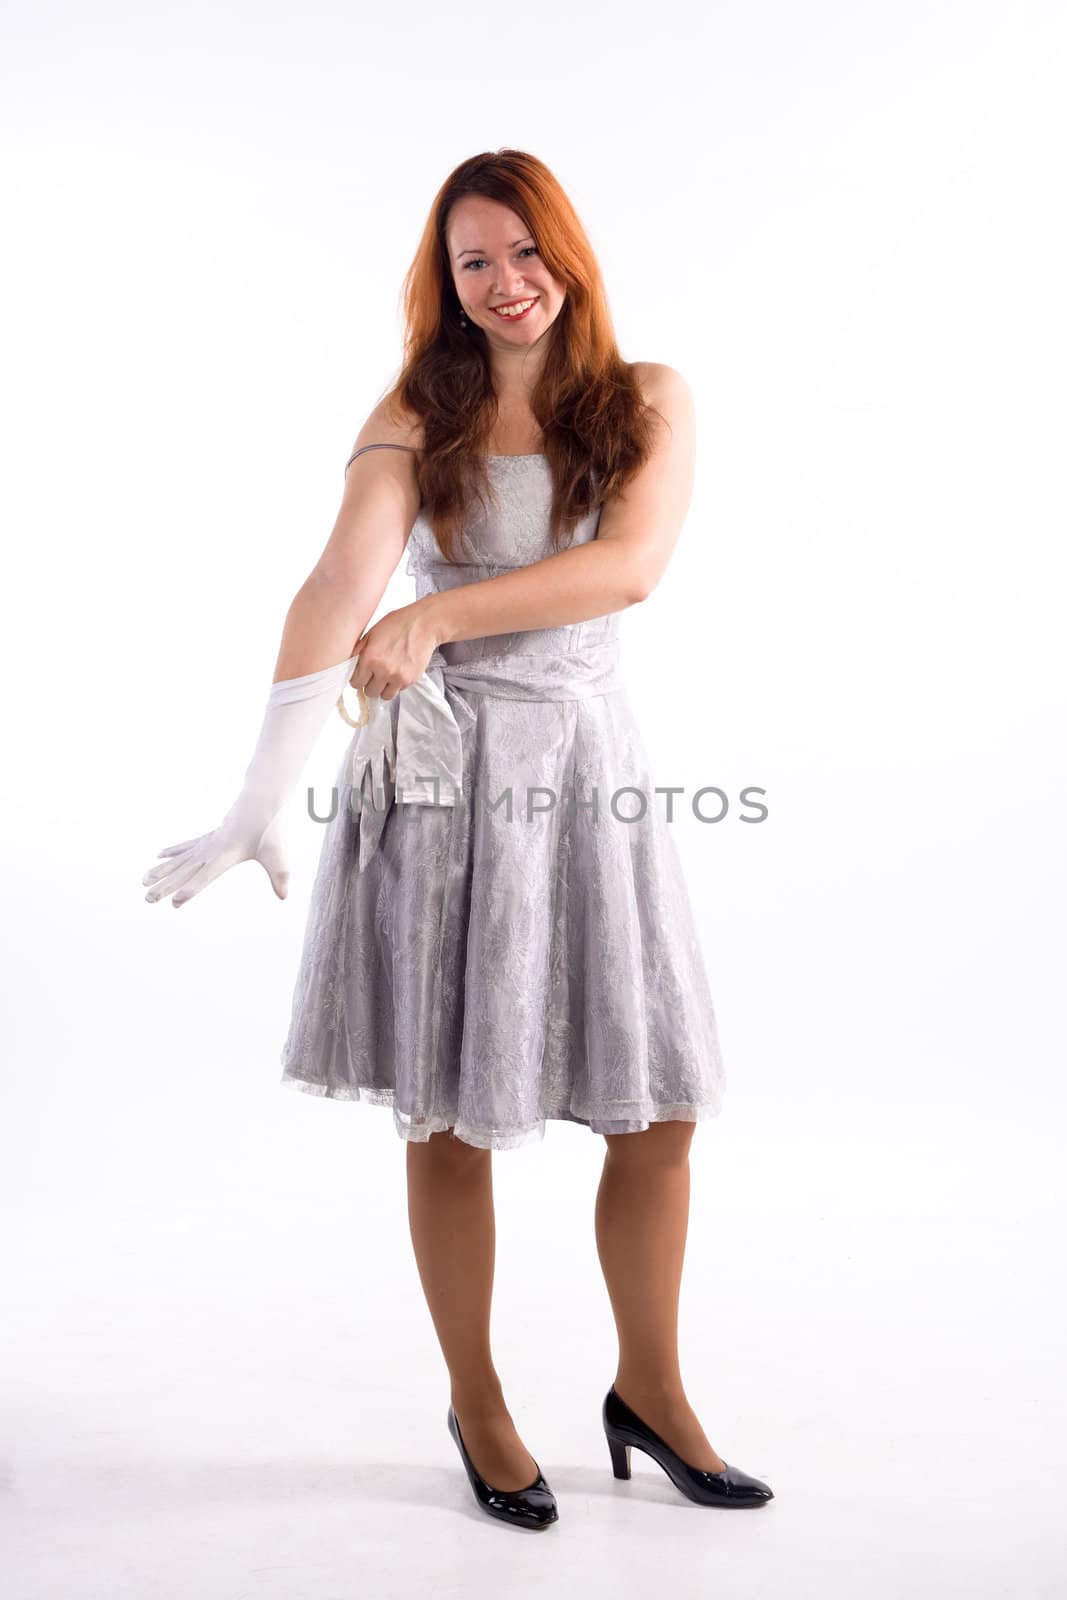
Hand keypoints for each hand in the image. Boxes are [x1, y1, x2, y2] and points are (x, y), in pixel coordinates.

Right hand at [143, 802, 288, 908]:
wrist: (264, 798)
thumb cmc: (271, 828)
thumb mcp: (279, 854)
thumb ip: (280, 876)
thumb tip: (284, 896)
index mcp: (227, 854)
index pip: (205, 876)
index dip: (191, 889)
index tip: (175, 902)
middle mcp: (212, 849)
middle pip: (184, 871)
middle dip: (165, 886)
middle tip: (147, 899)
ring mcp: (209, 842)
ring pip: (180, 859)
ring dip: (161, 871)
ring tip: (142, 882)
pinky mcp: (210, 837)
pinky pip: (187, 846)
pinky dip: (172, 852)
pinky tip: (158, 857)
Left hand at [351, 602, 441, 701]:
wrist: (424, 624)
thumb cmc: (398, 624)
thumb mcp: (372, 632)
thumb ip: (359, 651)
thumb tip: (349, 665)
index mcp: (369, 657)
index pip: (355, 683)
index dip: (358, 679)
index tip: (362, 675)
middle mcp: (382, 670)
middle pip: (369, 692)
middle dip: (370, 684)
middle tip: (375, 674)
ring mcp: (397, 677)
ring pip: (384, 696)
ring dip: (384, 688)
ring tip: (387, 675)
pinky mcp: (409, 680)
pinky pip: (398, 691)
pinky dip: (397, 684)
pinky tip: (399, 670)